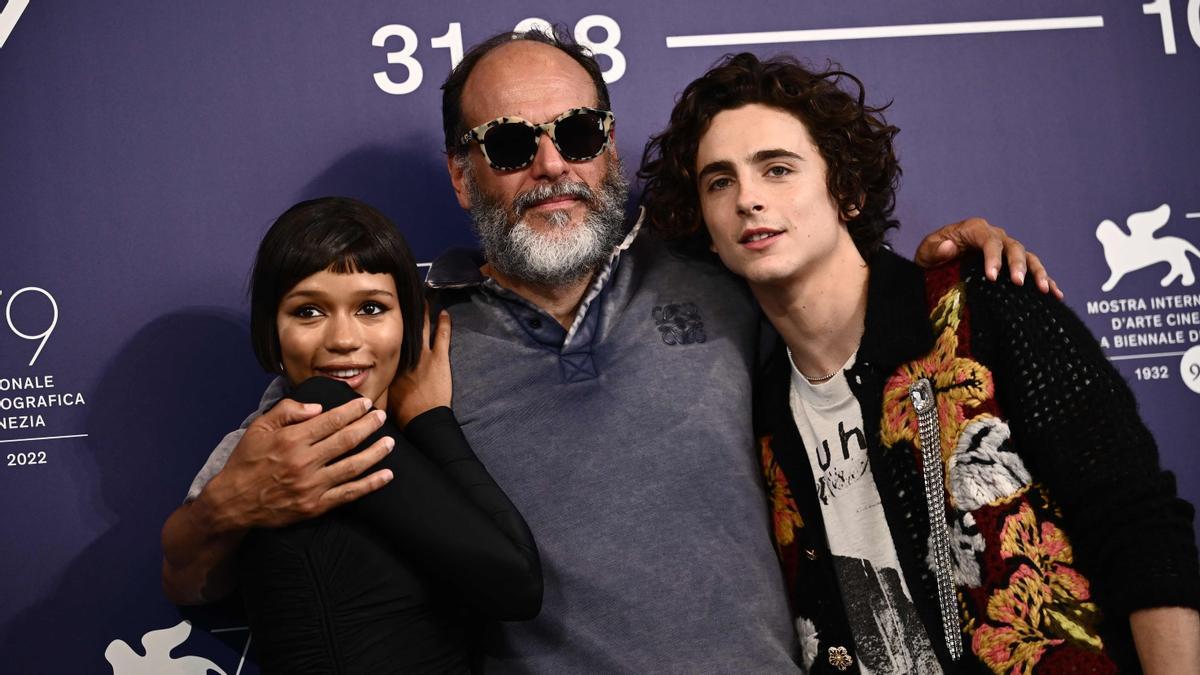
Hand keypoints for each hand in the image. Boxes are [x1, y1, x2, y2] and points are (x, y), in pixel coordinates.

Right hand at [201, 396, 392, 530]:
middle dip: (368, 426)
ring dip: (375, 453)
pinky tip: (386, 475)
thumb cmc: (247, 461)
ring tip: (390, 442)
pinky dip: (370, 485)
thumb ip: (287, 411)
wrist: (233, 501)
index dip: (352, 411)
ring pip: (353, 466)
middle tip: (381, 416)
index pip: (331, 421)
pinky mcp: (315, 505)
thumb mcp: (259, 428)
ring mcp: (312, 485)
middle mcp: (304, 462)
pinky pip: (349, 494)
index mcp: (291, 440)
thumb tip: (317, 406)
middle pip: (346, 440)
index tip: (365, 403)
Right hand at [390, 308, 451, 426]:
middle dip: (405, 315)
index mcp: (391, 365)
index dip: (391, 330)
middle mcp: (404, 356)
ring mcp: (423, 355)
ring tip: (424, 300)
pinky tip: (445, 313)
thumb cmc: (404, 413)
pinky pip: (442, 335)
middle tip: (405, 301)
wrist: (423, 419)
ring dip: (424, 313)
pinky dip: (444, 323)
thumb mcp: (385, 397)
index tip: (390, 318)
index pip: (391, 342)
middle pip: (404, 331)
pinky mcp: (439, 358)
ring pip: (423, 328)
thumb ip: (381, 386)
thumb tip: (372, 384)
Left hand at [914, 217, 1062, 298]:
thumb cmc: (931, 257)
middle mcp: (995, 237)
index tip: (993, 277)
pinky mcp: (1012, 265)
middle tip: (1018, 284)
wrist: (934, 265)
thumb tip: (949, 246)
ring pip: (1028, 257)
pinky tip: (1055, 295)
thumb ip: (934, 249)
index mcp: (974, 230)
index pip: (989, 241)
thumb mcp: (925, 253)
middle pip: (1013, 248)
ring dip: (1038, 273)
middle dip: (1018, 265)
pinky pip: (1033, 271)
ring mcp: (1006, 250)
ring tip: (1044, 291)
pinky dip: (1046, 281)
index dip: (993, 257)